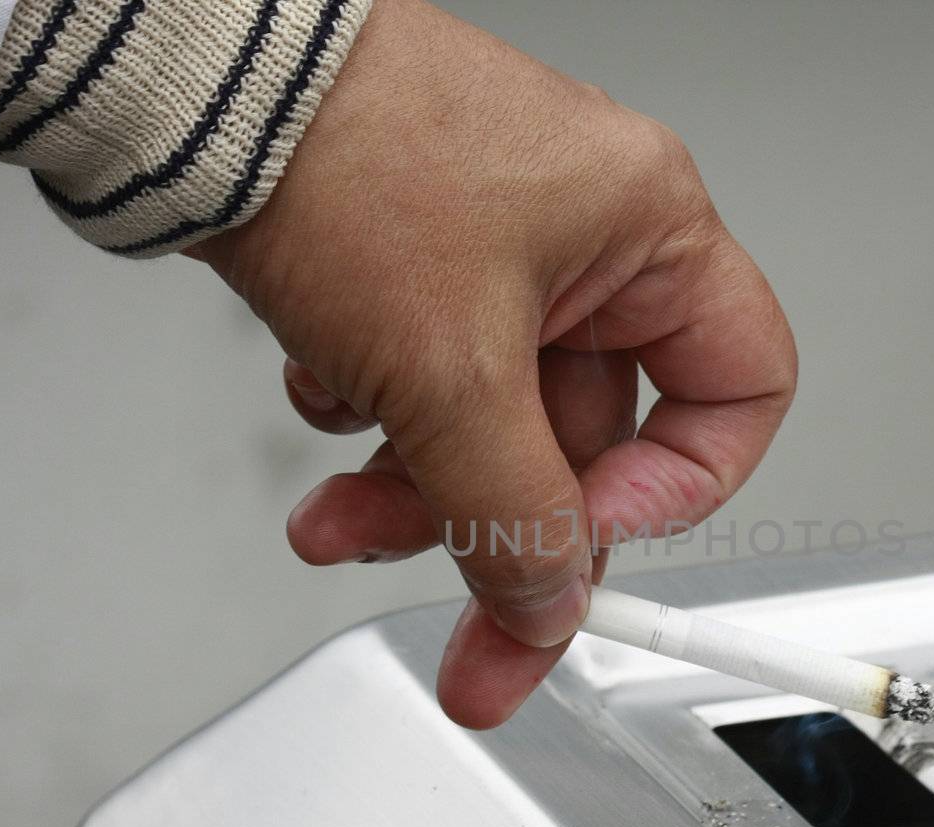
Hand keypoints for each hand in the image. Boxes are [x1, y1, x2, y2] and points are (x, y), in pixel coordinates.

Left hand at [190, 0, 795, 727]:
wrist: (195, 85)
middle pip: (587, 441)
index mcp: (646, 231)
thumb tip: (548, 600)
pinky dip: (377, 421)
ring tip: (335, 517)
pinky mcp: (420, 270)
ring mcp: (499, 257)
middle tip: (471, 632)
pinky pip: (429, 390)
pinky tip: (324, 389)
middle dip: (504, 531)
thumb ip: (514, 511)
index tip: (593, 545)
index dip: (678, 489)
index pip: (738, 389)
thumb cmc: (338, 145)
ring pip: (496, 429)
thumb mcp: (450, 367)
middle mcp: (586, 243)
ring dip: (418, 492)